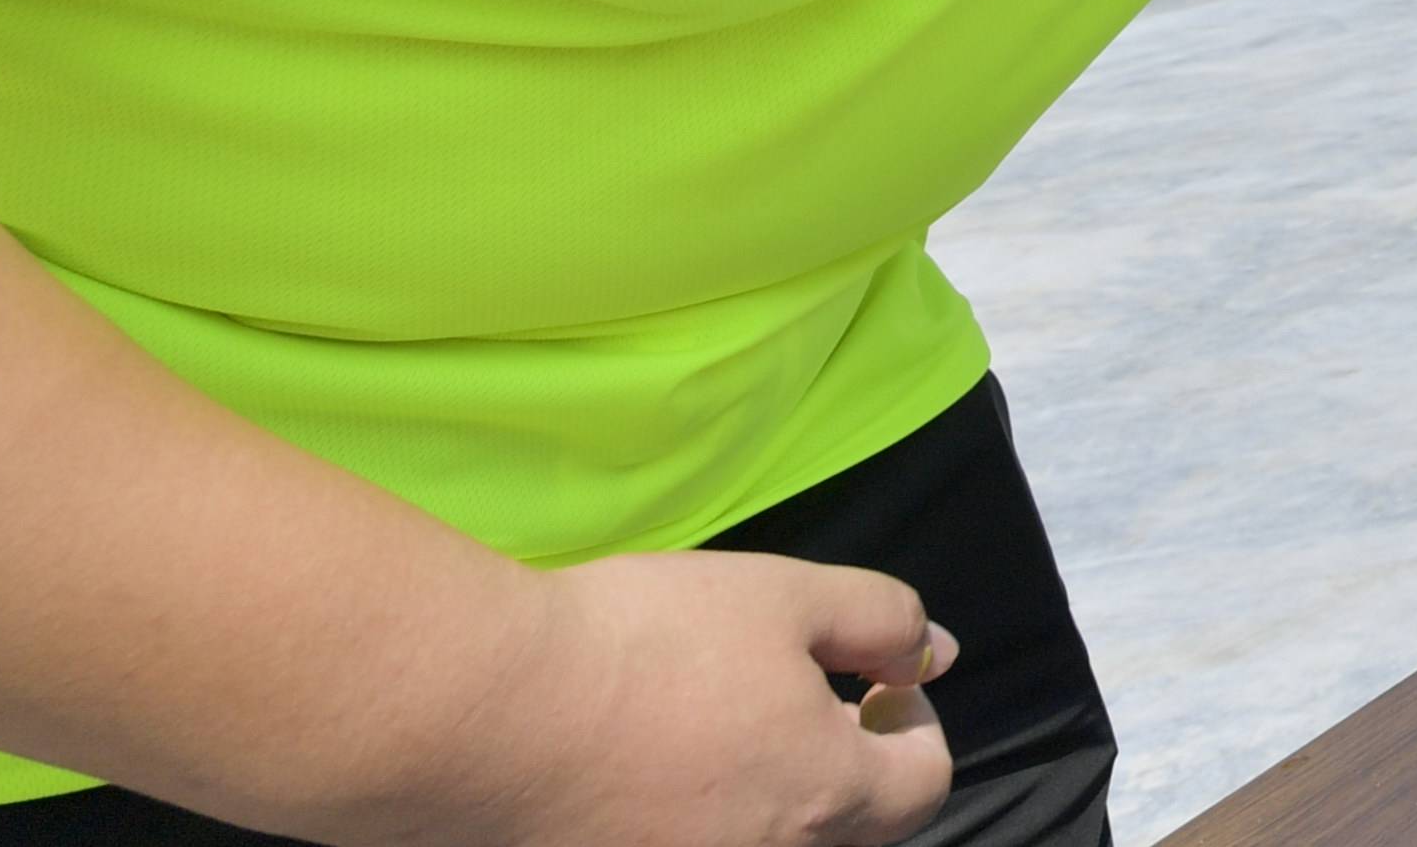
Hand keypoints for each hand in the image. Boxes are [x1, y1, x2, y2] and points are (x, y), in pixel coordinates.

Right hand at [489, 551, 957, 846]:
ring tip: (719, 730)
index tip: (874, 681)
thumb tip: (933, 653)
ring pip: (771, 842)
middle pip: (853, 829)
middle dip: (847, 765)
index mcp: (828, 795)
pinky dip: (695, 818)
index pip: (925, 785)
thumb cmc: (649, 641)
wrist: (483, 716)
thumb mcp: (788, 594)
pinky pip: (691, 846)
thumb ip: (881, 619)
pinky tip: (650, 765)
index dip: (916, 726)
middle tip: (799, 700)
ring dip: (769, 794)